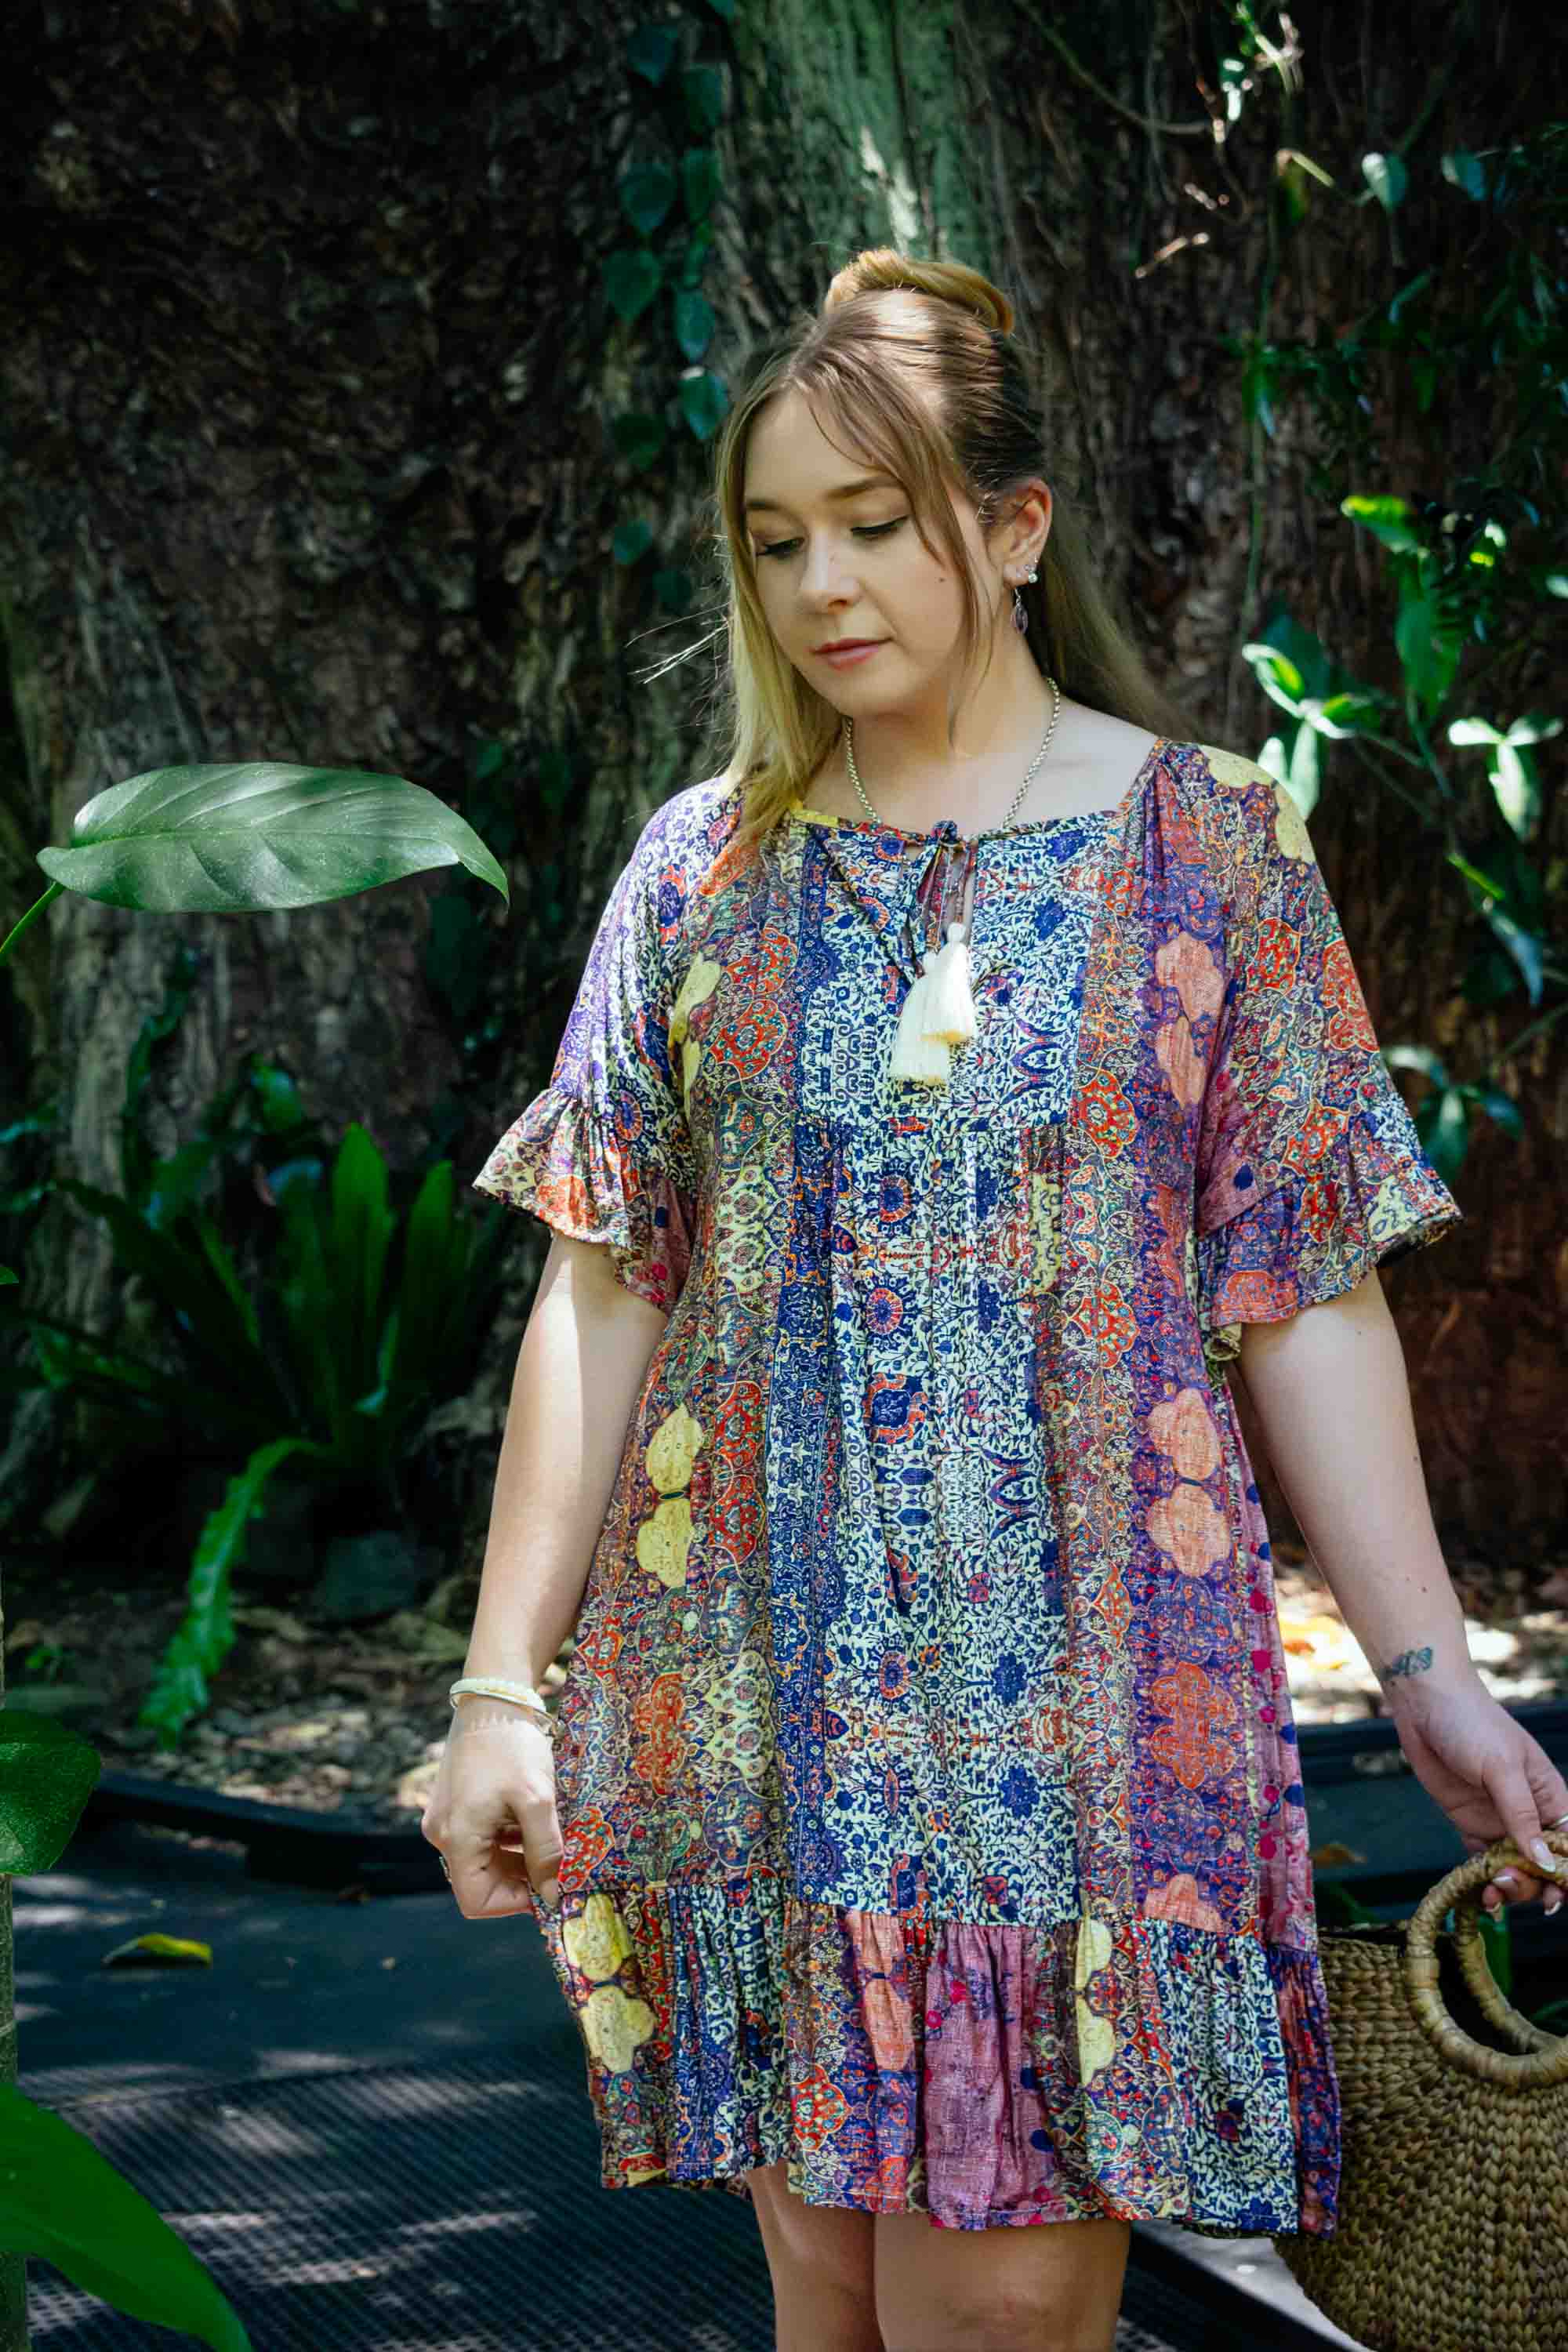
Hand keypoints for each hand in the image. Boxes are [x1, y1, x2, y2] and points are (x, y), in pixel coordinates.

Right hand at [420, 1703, 563, 1919]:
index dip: (515, 1902)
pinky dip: (508, 1837)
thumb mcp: (537, 1800)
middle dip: (521, 1878)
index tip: (550, 1886)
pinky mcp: (456, 1804)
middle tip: (557, 1861)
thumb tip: (555, 1896)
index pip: (477, 1901)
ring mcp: (447, 1818)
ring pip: (484, 1859)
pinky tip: (531, 1817)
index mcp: (455, 1838)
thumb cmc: (512, 1746)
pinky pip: (481, 1837)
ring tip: (547, 1834)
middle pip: (481, 1880)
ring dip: (517, 1857)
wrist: (492, 1696)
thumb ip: (546, 1851)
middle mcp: (443, 1834)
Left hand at [1388, 1674, 1567, 1917]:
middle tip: (1508, 1884)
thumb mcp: (1502, 1767)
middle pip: (1544, 1866)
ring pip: (1515, 1869)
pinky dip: (1483, 1880)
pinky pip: (1483, 1861)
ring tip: (1492, 1892)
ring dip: (1509, 1888)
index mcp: (1551, 1798)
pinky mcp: (1470, 1822)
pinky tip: (1477, 1892)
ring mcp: (1499, 1820)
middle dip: (1534, 1884)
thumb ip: (1522, 1816)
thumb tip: (1547, 1865)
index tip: (1556, 1896)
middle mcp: (1530, 1814)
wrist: (1424, 1703)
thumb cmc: (1472, 1723)